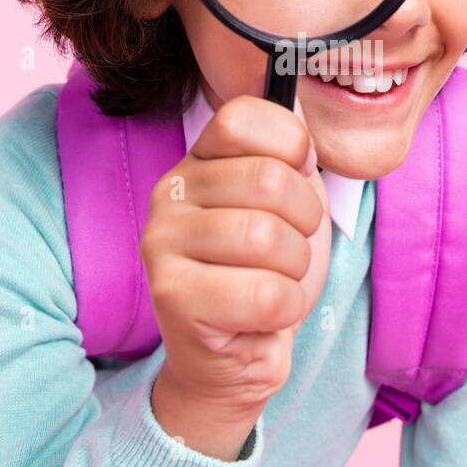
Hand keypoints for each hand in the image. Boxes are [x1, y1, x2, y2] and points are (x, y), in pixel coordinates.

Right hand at [141, 93, 331, 427]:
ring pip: (268, 238)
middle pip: (270, 181)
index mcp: (200, 159)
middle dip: (304, 222)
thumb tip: (297, 112)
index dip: (292, 148)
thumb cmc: (266, 271)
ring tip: (273, 281)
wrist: (242, 354)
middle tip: (288, 248)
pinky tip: (263, 314)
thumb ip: (291, 152)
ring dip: (294, 269)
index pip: (244, 117)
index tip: (294, 181)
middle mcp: (170, 192)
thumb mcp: (291, 201)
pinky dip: (285, 308)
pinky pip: (264, 293)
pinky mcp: (170, 295)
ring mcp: (162, 242)